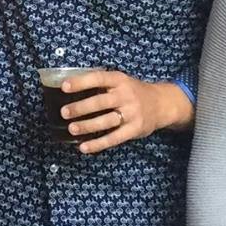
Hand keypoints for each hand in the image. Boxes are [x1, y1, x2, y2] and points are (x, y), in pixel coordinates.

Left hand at [59, 72, 185, 153]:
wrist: (161, 104)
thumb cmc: (132, 92)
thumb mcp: (120, 81)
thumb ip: (101, 84)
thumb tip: (70, 86)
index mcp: (119, 80)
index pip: (98, 78)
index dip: (81, 82)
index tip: (64, 86)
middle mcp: (126, 95)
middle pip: (101, 102)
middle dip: (81, 107)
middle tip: (64, 112)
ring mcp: (132, 113)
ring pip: (106, 121)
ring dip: (87, 126)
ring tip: (72, 129)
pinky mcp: (134, 129)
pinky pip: (114, 138)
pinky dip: (98, 144)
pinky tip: (84, 147)